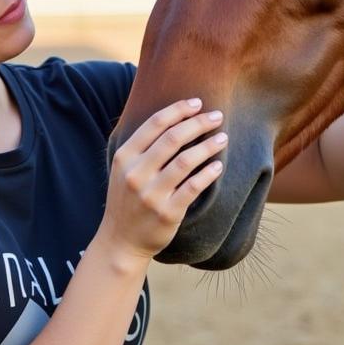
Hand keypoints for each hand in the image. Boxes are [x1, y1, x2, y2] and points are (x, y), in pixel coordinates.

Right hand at [100, 99, 227, 258]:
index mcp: (124, 157)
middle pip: (173, 138)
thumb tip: (176, 116)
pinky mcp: (167, 213)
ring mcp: (150, 194)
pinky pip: (193, 187)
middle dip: (198, 123)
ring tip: (223, 138)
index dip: (178, 109)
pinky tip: (219, 165)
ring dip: (208, 146)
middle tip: (217, 116)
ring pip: (186, 161)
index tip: (198, 102)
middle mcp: (135, 173)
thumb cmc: (128, 199)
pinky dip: (208, 174)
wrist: (120, 241)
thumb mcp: (124, 169)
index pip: (155, 124)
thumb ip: (143, 146)